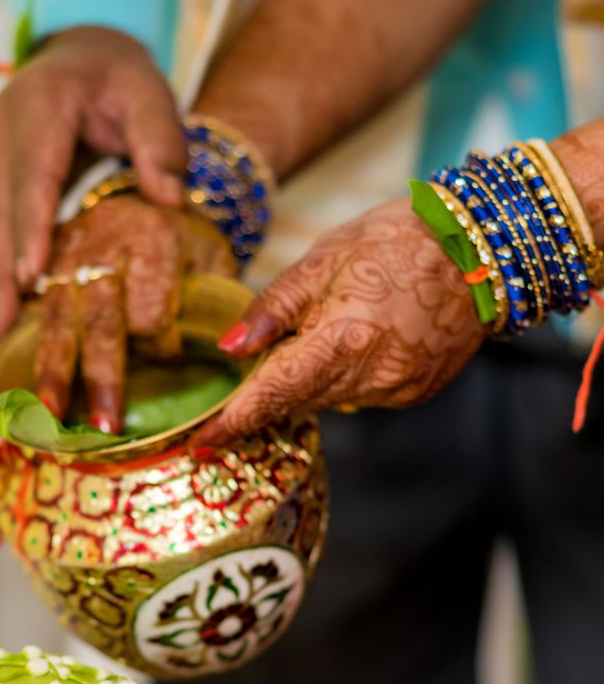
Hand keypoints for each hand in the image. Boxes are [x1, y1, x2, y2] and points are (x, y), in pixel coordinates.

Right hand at [0, 26, 184, 341]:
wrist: (82, 50)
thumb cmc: (121, 76)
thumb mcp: (151, 94)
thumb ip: (162, 142)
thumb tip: (170, 201)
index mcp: (41, 103)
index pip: (35, 174)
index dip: (30, 227)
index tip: (29, 276)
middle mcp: (3, 127)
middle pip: (0, 208)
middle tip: (0, 326)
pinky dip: (1, 265)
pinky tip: (6, 306)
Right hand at [34, 198, 235, 429]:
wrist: (143, 189)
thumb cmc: (183, 237)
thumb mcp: (213, 254)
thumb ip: (218, 297)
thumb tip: (229, 347)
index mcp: (155, 236)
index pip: (152, 311)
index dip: (161, 347)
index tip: (171, 359)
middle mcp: (104, 240)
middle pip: (100, 320)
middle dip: (99, 376)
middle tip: (105, 425)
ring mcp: (66, 250)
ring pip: (56, 317)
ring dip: (53, 371)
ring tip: (49, 415)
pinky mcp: (43, 261)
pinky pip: (28, 307)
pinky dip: (23, 348)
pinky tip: (18, 384)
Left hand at [193, 198, 483, 444]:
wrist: (483, 247)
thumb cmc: (398, 239)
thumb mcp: (323, 259)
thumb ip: (273, 309)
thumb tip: (230, 349)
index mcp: (342, 339)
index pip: (272, 393)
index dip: (233, 421)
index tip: (199, 444)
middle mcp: (371, 376)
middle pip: (295, 402)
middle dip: (260, 402)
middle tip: (227, 401)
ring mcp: (396, 389)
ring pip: (326, 401)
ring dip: (301, 386)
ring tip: (300, 349)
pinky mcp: (414, 392)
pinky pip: (358, 396)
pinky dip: (339, 380)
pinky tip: (346, 347)